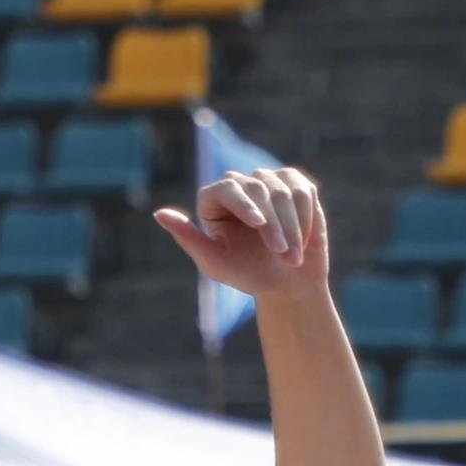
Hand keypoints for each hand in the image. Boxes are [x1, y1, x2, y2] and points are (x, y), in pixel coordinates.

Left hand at [153, 165, 326, 301]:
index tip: (259, 225)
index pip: (226, 188)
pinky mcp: (295, 184)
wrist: (287, 284)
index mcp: (214, 200)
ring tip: (292, 258)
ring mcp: (268, 181)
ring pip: (282, 191)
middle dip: (273, 223)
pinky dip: (306, 216)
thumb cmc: (248, 275)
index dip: (243, 204)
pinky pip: (303, 190)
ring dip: (292, 226)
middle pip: (257, 188)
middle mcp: (240, 184)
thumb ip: (188, 239)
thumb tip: (159, 214)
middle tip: (282, 254)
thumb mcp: (215, 263)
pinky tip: (304, 239)